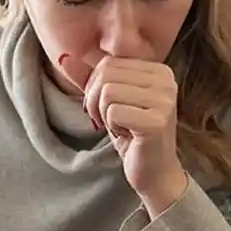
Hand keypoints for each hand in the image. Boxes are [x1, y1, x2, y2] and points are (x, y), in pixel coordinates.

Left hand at [61, 53, 188, 211]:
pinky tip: (128, 136)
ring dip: (104, 115)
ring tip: (120, 128)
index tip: (106, 109)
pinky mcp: (157, 121)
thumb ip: (90, 79)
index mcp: (158, 70)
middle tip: (108, 121)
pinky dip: (112, 127)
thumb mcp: (109, 101)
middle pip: (106, 75)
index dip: (95, 88)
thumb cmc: (132, 134)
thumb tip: (64, 58)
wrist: (154, 172)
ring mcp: (165, 100)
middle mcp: (166, 80)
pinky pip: (113, 112)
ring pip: (108, 93)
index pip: (108, 63)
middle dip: (96, 101)